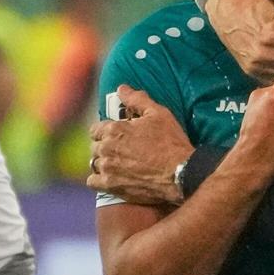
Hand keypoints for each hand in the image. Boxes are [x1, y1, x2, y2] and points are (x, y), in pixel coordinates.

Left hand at [87, 85, 193, 204]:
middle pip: (94, 147)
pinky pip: (93, 182)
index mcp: (114, 129)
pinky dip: (99, 180)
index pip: (96, 129)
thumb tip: (121, 88)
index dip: (105, 131)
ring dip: (103, 163)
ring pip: (94, 164)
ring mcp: (106, 168)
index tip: (116, 134)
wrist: (180, 173)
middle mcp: (105, 148)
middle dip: (105, 146)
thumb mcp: (159, 114)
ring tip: (117, 164)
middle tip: (120, 150)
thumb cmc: (170, 142)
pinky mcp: (110, 186)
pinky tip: (111, 178)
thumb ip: (137, 100)